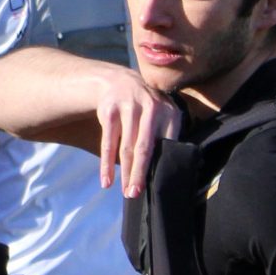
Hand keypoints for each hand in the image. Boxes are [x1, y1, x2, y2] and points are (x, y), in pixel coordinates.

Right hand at [93, 66, 182, 198]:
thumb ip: (164, 138)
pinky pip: (108, 143)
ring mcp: (129, 107)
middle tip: (136, 194)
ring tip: (126, 191)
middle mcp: (151, 107)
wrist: (119, 81)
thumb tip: (166, 174)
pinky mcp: (110, 111)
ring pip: (126, 148)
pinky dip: (106, 164)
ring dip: (125, 173)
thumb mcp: (160, 115)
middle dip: (140, 174)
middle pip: (144, 148)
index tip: (159, 186)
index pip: (167, 144)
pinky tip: (106, 180)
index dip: (162, 166)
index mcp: (169, 111)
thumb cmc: (145, 108)